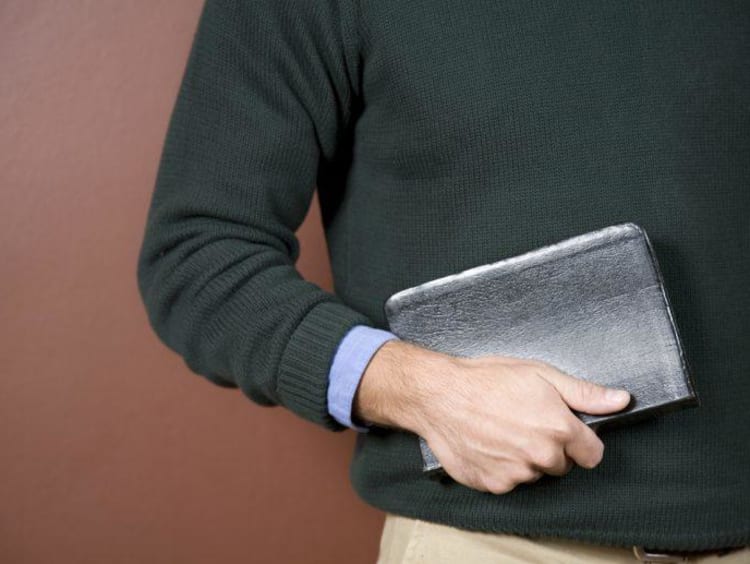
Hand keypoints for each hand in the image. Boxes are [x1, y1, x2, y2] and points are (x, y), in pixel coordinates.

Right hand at [353, 340, 630, 493]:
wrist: (438, 395)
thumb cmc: (486, 379)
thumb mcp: (539, 373)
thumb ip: (583, 393)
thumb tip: (621, 400)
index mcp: (559, 429)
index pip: (593, 454)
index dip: (579, 439)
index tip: (562, 427)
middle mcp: (541, 457)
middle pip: (562, 465)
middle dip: (550, 447)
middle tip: (524, 421)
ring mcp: (516, 474)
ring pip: (534, 473)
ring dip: (524, 458)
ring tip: (501, 430)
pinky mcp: (493, 485)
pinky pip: (508, 481)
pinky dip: (501, 467)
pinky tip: (488, 444)